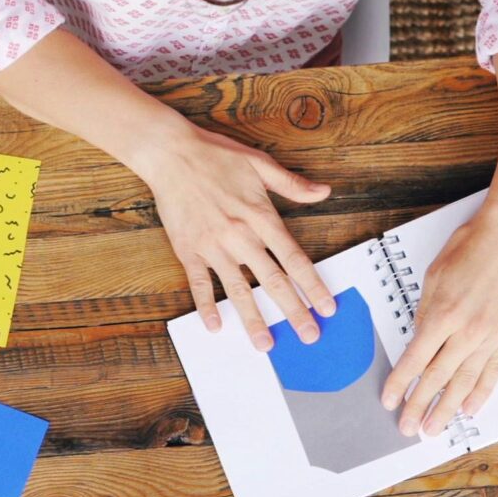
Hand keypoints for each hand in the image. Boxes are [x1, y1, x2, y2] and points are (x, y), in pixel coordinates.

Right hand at [129, 120, 337, 351]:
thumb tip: (324, 191)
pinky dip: (207, 306)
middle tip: (309, 336)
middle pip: (272, 281)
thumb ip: (292, 183)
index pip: (293, 259)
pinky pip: (200, 284)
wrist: (171, 153)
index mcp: (260, 216)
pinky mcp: (189, 250)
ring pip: (238, 289)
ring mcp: (213, 246)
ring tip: (265, 344)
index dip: (312, 285)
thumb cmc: (215, 155)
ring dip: (254, 318)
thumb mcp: (259, 163)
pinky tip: (215, 326)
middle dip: (293, 311)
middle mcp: (240, 235)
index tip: (326, 306)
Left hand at [381, 193, 497, 434]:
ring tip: (434, 429)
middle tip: (408, 428)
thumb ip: (425, 312)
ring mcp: (492, 335)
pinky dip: (481, 393)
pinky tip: (469, 409)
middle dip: (420, 406)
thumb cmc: (472, 246)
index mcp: (443, 313)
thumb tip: (418, 342)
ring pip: (466, 382)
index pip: (415, 360)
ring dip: (447, 409)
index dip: (400, 384)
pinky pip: (494, 372)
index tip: (390, 402)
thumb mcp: (435, 275)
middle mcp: (468, 330)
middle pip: (438, 378)